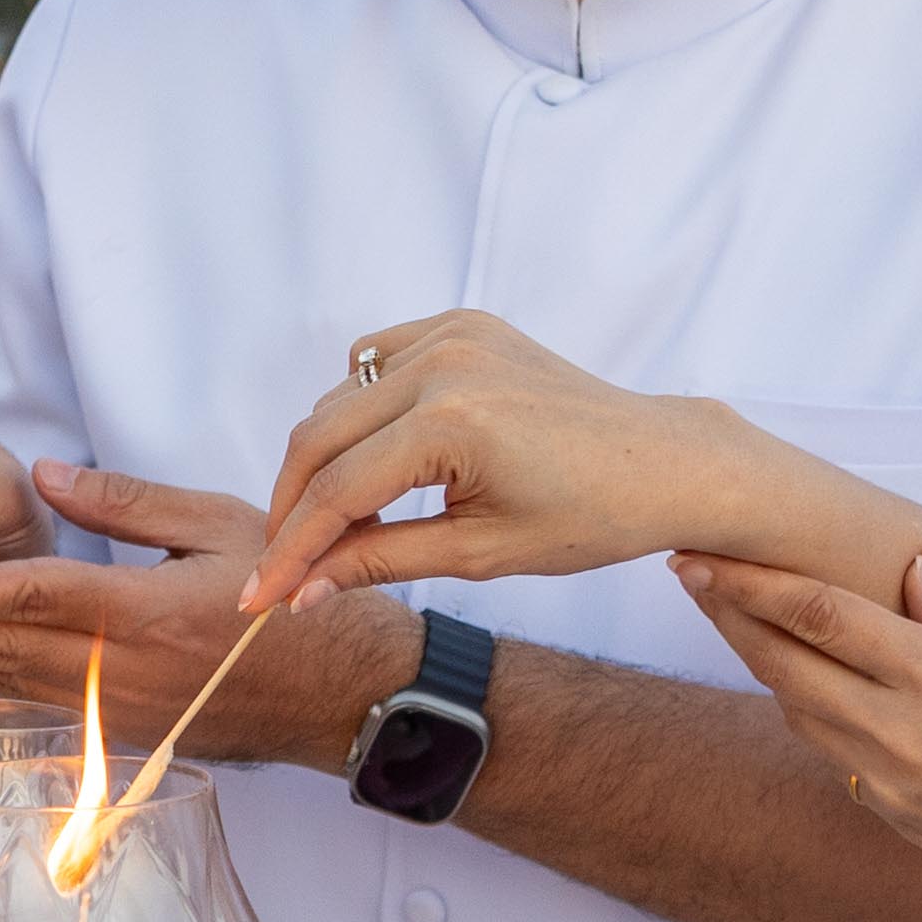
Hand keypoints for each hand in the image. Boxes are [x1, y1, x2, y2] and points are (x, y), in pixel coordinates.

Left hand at [0, 466, 418, 769]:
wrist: (336, 692)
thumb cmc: (285, 600)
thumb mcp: (218, 525)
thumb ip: (127, 500)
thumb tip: (47, 475)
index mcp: (146, 615)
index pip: (37, 599)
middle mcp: (122, 674)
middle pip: (2, 652)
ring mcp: (117, 713)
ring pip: (9, 687)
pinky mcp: (118, 734)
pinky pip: (35, 706)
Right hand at [240, 312, 806, 611]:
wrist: (663, 463)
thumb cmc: (591, 517)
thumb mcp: (480, 553)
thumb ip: (379, 562)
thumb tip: (301, 591)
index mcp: (451, 424)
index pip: (336, 494)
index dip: (289, 552)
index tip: (258, 597)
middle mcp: (444, 364)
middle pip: (319, 438)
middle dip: (292, 507)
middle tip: (283, 566)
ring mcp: (453, 334)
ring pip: (339, 399)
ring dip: (323, 460)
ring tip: (338, 522)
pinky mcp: (464, 324)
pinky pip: (375, 361)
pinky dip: (360, 407)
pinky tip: (378, 453)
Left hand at [674, 552, 921, 921]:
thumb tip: (915, 574)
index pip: (819, 614)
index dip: (750, 581)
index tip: (702, 553)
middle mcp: (899, 728)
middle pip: (782, 661)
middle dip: (727, 613)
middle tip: (687, 570)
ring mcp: (888, 781)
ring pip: (798, 708)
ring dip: (758, 660)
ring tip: (730, 616)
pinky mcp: (892, 817)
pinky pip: (831, 752)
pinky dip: (806, 710)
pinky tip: (800, 686)